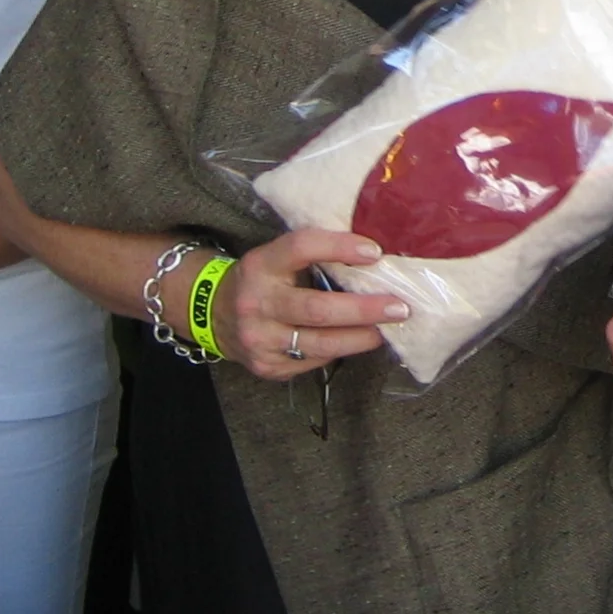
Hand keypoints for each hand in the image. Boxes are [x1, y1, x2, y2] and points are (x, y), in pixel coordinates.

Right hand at [170, 230, 409, 381]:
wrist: (213, 315)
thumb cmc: (265, 280)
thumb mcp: (277, 258)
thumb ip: (314, 256)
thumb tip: (374, 255)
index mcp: (261, 265)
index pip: (301, 248)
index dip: (339, 247)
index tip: (375, 251)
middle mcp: (257, 303)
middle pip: (317, 309)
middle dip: (363, 309)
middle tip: (399, 307)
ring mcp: (259, 339)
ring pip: (319, 343)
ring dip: (360, 337)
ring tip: (387, 329)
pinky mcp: (267, 366)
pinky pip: (313, 361)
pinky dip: (340, 350)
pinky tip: (359, 341)